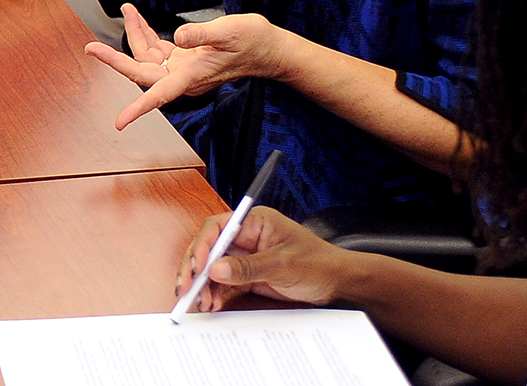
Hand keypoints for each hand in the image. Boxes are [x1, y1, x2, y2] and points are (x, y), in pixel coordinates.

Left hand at [86, 5, 289, 130]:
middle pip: (141, 72)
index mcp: (192, 76)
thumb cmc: (253, 41)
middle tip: (90, 48)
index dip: (138, 109)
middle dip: (115, 58)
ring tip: (128, 9)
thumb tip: (180, 36)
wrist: (269, 48)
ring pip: (147, 56)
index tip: (119, 122)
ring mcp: (183, 68)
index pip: (158, 95)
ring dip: (135, 34)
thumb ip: (203, 34)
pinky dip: (147, 34)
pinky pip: (157, 49)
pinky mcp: (185, 59)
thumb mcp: (230, 31)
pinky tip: (141, 20)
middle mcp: (183, 76)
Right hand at [178, 206, 350, 313]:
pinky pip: (226, 283)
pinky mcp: (249, 276)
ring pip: (214, 268)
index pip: (217, 228)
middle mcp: (246, 237)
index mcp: (254, 222)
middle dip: (196, 268)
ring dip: (204, 285)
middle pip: (210, 248)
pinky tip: (211, 303)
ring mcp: (246, 257)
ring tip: (200, 301)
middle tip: (187, 288)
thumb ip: (248, 267)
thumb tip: (216, 269)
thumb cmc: (319, 263)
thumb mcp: (283, 264)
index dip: (202, 247)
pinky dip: (216, 293)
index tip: (197, 268)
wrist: (340, 284)